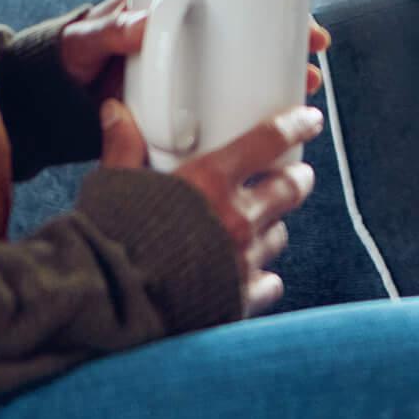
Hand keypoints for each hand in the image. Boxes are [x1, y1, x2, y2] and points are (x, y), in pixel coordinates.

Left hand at [61, 0, 329, 100]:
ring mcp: (192, 77)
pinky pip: (228, 111)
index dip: (285, 15)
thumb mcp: (87, 41)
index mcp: (177, 12)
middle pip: (259, 43)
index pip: (245, 5)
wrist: (46, 102)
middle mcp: (194, 43)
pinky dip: (252, 123)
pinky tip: (275, 140)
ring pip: (250, 78)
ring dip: (281, 89)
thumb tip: (147, 20)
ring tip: (301, 102)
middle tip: (314, 71)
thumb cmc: (68, 60)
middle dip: (294, 55)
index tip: (308, 31)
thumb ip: (110, 30)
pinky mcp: (184, 111)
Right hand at [98, 99, 322, 316]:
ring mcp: (243, 261)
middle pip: (290, 188)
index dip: (295, 126)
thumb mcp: (114, 186)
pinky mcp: (241, 298)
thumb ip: (123, 147)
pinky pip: (269, 282)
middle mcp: (236, 218)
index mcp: (209, 181)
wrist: (110, 306)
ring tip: (262, 223)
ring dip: (273, 225)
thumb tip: (116, 112)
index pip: (269, 141)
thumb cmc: (110, 243)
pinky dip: (262, 276)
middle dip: (296, 178)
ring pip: (279, 234)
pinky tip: (248, 273)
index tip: (308, 121)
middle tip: (294, 174)